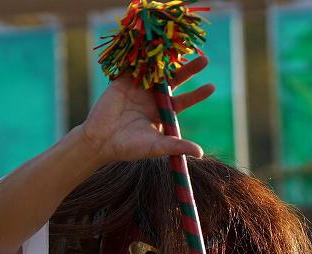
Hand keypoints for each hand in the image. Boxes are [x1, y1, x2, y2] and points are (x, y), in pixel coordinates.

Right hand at [79, 56, 214, 166]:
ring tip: (182, 47)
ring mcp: (139, 88)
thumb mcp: (155, 146)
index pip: (184, 100)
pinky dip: (143, 54)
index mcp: (164, 113)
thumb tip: (200, 153)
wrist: (100, 142)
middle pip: (175, 80)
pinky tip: (154, 43)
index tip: (212, 87)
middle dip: (189, 70)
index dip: (198, 94)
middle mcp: (154, 98)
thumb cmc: (129, 147)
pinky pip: (134, 64)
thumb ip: (176, 146)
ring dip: (169, 58)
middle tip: (204, 59)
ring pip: (157, 70)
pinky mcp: (123, 81)